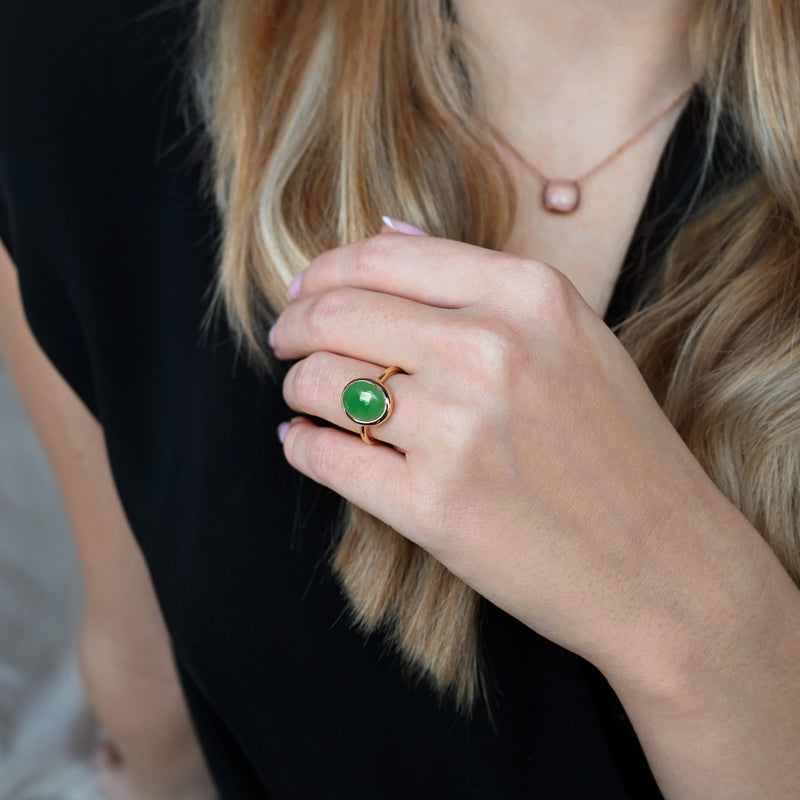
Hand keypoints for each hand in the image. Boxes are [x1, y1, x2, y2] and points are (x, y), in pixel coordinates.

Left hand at [272, 229, 752, 688]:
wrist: (664, 565)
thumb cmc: (619, 451)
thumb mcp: (575, 340)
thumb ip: (480, 283)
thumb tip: (386, 232)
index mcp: (528, 297)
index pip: (382, 256)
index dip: (324, 271)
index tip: (305, 291)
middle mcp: (490, 351)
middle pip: (336, 312)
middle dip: (293, 327)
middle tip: (287, 344)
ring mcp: (458, 431)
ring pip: (318, 382)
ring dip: (298, 387)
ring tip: (307, 398)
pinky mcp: (432, 506)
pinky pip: (322, 455)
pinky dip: (301, 445)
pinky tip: (307, 443)